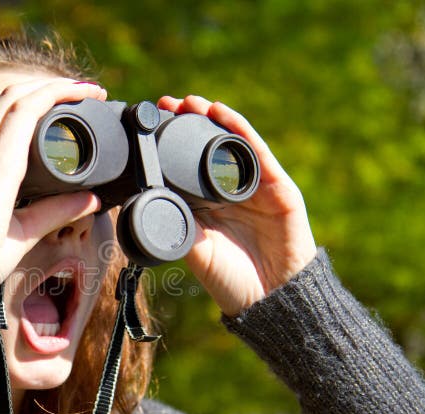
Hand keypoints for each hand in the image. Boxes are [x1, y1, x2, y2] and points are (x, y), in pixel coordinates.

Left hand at [0, 78, 106, 293]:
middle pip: (13, 93)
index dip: (63, 91)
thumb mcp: (26, 233)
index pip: (30, 105)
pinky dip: (2, 106)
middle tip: (80, 91)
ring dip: (24, 90)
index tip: (90, 92)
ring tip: (52, 96)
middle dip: (49, 85)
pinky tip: (18, 116)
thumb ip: (59, 210)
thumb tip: (91, 200)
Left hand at [157, 95, 316, 315]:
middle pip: (207, 147)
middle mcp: (230, 191)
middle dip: (186, 123)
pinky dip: (238, 129)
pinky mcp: (277, 187)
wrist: (270, 300)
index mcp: (207, 205)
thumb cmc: (231, 280)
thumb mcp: (195, 248)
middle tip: (164, 103)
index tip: (146, 126)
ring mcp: (255, 187)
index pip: (186, 165)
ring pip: (230, 143)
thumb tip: (146, 197)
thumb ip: (176, 221)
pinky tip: (220, 112)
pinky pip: (256, 151)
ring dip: (210, 119)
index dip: (168, 145)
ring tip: (189, 102)